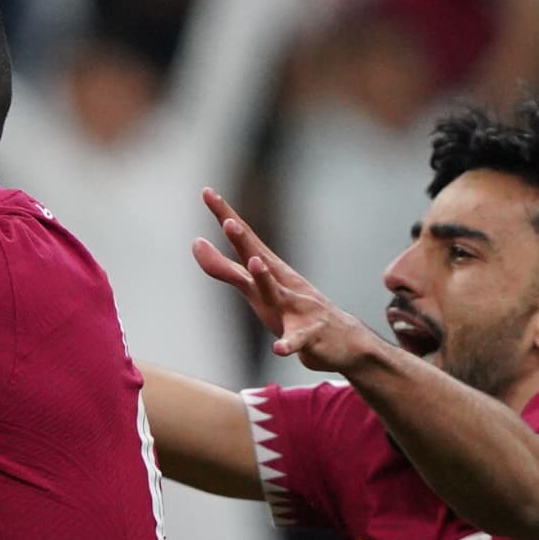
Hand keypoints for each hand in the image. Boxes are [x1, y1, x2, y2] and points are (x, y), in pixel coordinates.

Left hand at [190, 191, 380, 373]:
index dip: (225, 216)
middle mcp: (282, 284)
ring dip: (266, 278)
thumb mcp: (255, 288)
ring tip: (255, 263)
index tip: (206, 192)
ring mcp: (297, 308)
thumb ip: (224, 268)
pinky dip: (288, 343)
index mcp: (269, 271)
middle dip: (243, 240)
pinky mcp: (309, 336)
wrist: (343, 341)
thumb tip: (196, 243)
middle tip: (227, 221)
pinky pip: (296, 340)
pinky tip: (279, 348)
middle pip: (259, 257)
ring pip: (277, 292)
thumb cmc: (293, 310)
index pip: (244, 239)